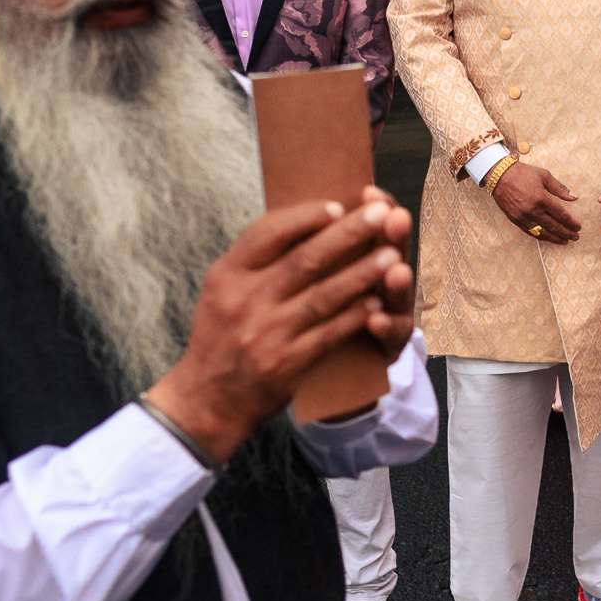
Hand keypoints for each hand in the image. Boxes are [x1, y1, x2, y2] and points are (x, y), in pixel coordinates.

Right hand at [145, 189, 414, 461]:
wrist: (208, 396)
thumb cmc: (223, 333)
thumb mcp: (223, 289)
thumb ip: (255, 259)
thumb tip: (304, 219)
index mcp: (227, 273)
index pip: (265, 232)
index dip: (304, 216)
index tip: (337, 205)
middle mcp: (245, 300)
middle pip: (304, 259)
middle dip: (348, 233)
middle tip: (381, 212)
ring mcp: (266, 333)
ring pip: (323, 296)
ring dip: (362, 274)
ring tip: (392, 255)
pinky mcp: (285, 363)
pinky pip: (328, 334)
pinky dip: (354, 317)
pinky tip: (378, 303)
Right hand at [493, 162, 582, 244]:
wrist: (499, 176)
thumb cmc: (523, 173)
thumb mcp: (544, 176)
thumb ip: (560, 188)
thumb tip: (574, 197)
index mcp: (542, 199)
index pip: (560, 215)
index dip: (571, 222)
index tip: (578, 227)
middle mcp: (533, 210)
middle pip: (553, 226)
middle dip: (566, 233)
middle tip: (575, 237)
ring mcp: (523, 217)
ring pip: (542, 233)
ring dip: (555, 239)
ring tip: (565, 241)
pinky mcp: (516, 220)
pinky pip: (531, 232)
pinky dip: (541, 237)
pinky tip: (548, 238)